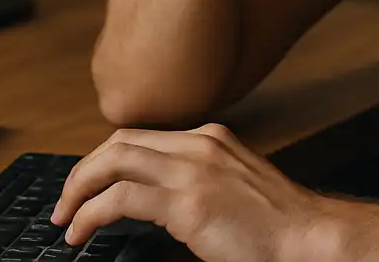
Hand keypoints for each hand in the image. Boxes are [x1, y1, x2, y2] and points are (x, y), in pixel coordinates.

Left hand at [51, 123, 337, 261]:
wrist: (313, 241)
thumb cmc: (282, 228)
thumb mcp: (238, 189)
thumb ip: (202, 183)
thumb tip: (158, 203)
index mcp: (211, 138)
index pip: (141, 137)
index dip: (106, 160)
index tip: (89, 185)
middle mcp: (199, 145)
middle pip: (120, 142)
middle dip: (84, 171)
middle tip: (66, 201)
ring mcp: (193, 171)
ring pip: (113, 162)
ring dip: (79, 189)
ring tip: (65, 218)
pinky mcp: (188, 204)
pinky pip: (120, 200)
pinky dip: (91, 214)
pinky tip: (82, 232)